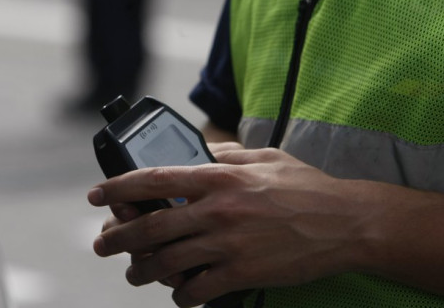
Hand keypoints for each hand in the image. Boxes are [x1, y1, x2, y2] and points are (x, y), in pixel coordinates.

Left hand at [88, 143, 371, 306]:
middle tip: (103, 245)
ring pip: (165, 263)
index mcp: (219, 177)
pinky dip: (182, 296)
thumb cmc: (308, 187)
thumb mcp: (266, 157)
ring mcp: (228, 243)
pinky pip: (197, 290)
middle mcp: (217, 210)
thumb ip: (229, 153)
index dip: (118, 187)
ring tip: (135, 274)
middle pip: (149, 227)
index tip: (97, 196)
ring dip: (142, 272)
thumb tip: (203, 149)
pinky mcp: (242, 272)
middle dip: (118, 239)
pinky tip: (181, 294)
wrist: (347, 223)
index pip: (154, 179)